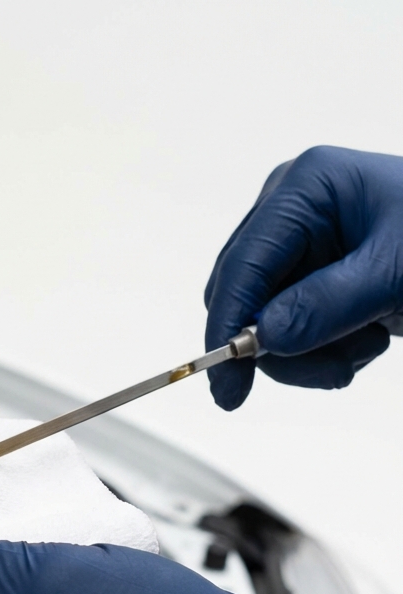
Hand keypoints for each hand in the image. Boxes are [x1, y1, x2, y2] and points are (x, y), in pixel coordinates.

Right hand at [205, 146, 402, 409]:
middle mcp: (291, 210)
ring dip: (309, 353)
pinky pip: (286, 327)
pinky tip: (366, 337)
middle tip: (333, 370)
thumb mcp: (397, 274)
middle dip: (281, 345)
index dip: (228, 328)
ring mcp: (299, 243)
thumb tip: (262, 336)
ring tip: (368, 345)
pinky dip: (321, 349)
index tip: (230, 386)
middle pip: (242, 298)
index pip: (243, 266)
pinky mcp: (310, 275)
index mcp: (307, 187)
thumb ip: (329, 304)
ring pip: (261, 322)